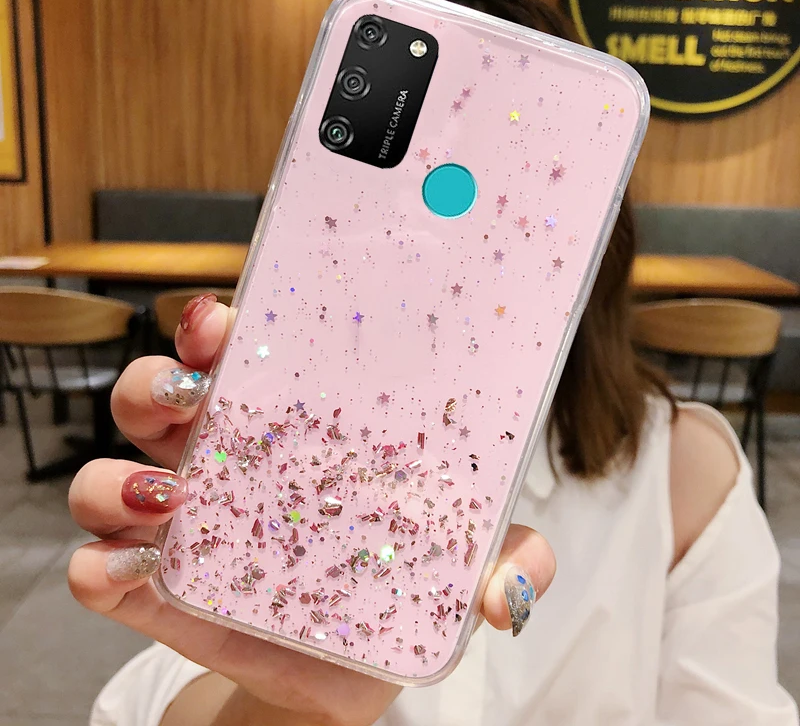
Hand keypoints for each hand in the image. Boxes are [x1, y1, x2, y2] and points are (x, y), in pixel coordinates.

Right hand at [68, 296, 555, 725]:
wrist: (346, 674)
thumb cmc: (393, 589)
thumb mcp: (456, 562)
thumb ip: (501, 558)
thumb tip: (511, 587)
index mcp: (284, 428)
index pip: (237, 353)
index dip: (218, 324)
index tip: (225, 319)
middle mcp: (220, 462)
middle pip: (154, 391)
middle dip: (156, 377)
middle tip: (193, 388)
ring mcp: (179, 526)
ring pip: (105, 473)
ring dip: (117, 475)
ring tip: (173, 495)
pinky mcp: (155, 594)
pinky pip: (95, 570)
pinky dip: (99, 566)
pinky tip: (138, 569)